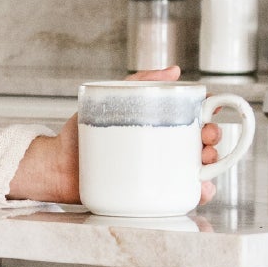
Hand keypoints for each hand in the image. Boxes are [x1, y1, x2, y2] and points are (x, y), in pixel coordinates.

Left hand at [9, 66, 224, 206]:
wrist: (54, 167)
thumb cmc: (80, 133)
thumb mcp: (108, 99)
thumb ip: (138, 81)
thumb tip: (173, 71)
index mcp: (157, 125)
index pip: (192, 117)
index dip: (210, 113)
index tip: (213, 109)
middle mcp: (159, 148)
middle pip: (198, 143)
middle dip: (213, 140)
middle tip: (207, 138)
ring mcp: (154, 172)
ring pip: (193, 170)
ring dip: (210, 168)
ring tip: (205, 163)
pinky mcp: (145, 194)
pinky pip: (175, 195)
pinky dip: (194, 194)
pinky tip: (200, 189)